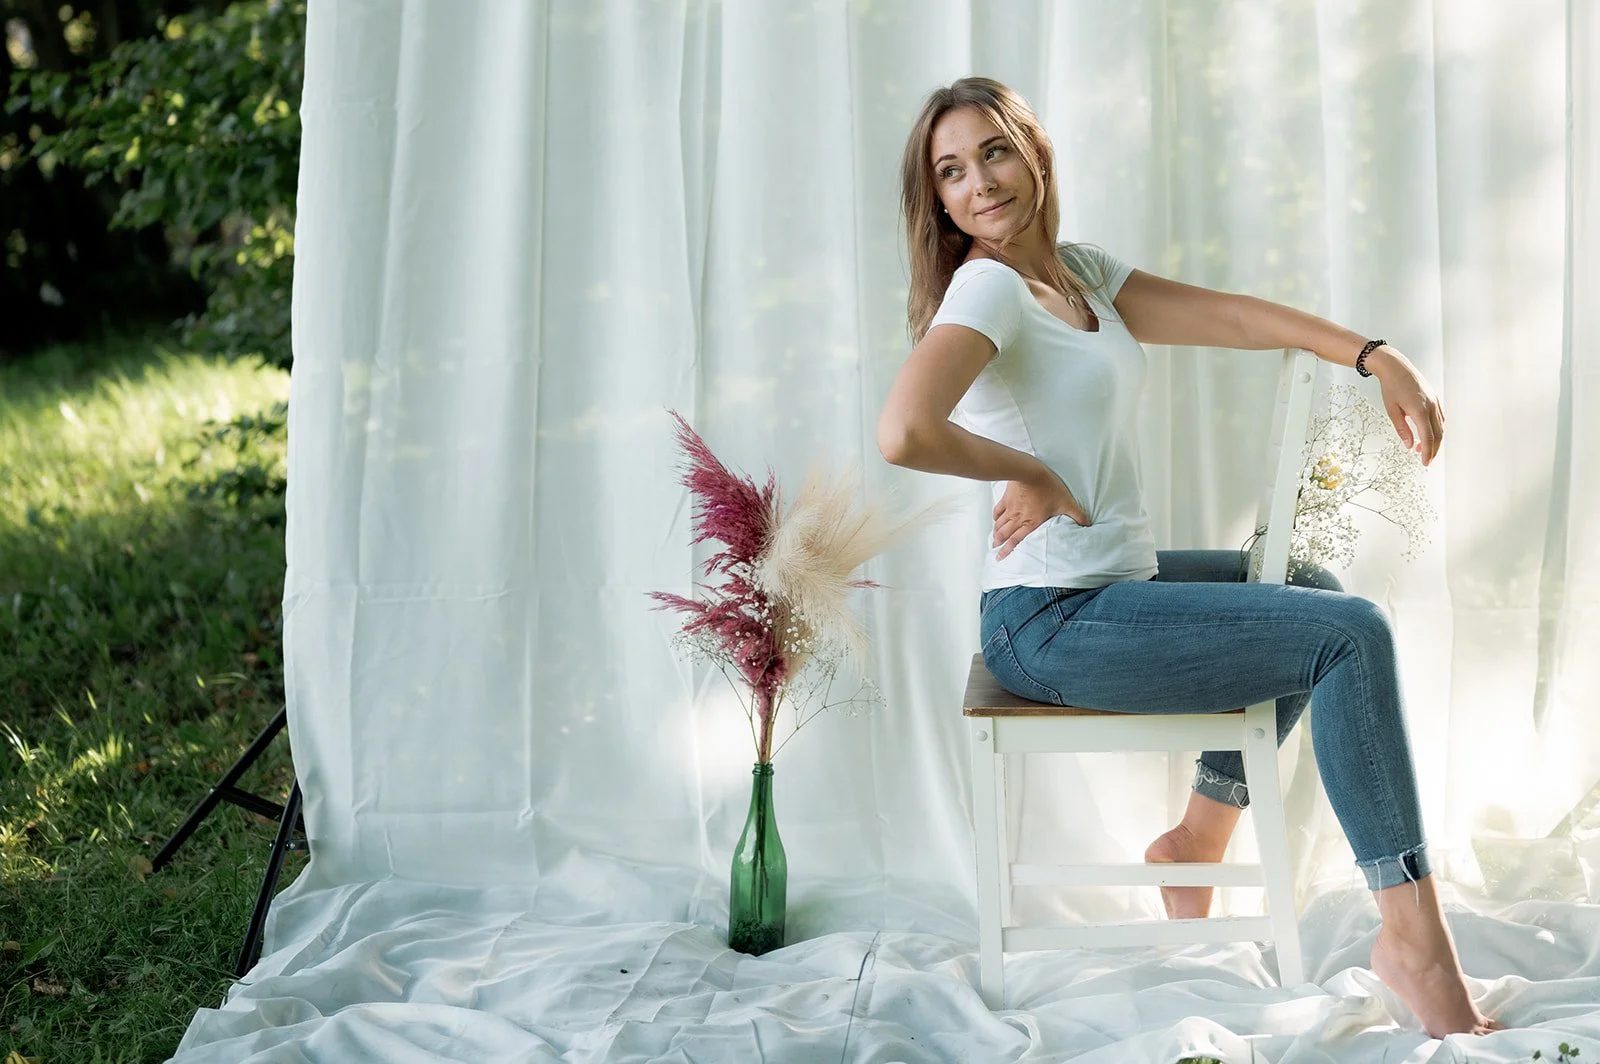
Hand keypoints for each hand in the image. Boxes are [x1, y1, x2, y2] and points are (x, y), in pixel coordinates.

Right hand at [992, 467, 1089, 559]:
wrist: (1029, 472)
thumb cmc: (1047, 487)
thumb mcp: (1066, 502)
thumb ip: (1076, 515)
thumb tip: (1087, 523)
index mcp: (1031, 522)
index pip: (1016, 540)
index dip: (1007, 550)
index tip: (1001, 557)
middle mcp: (1018, 518)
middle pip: (1005, 534)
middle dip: (998, 543)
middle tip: (994, 550)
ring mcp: (1011, 508)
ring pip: (1000, 524)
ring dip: (996, 533)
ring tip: (993, 540)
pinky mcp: (1007, 498)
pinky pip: (998, 510)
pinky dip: (996, 517)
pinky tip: (995, 519)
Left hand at [1369, 345, 1444, 465]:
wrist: (1396, 367)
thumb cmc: (1391, 387)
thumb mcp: (1392, 410)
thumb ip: (1402, 429)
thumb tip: (1409, 445)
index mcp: (1419, 410)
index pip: (1428, 437)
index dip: (1427, 452)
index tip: (1425, 462)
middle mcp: (1431, 406)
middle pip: (1438, 434)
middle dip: (1433, 449)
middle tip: (1426, 460)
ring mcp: (1435, 401)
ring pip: (1441, 426)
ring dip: (1435, 440)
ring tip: (1423, 449)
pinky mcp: (1435, 399)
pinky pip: (1440, 418)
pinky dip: (1437, 429)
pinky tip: (1429, 434)